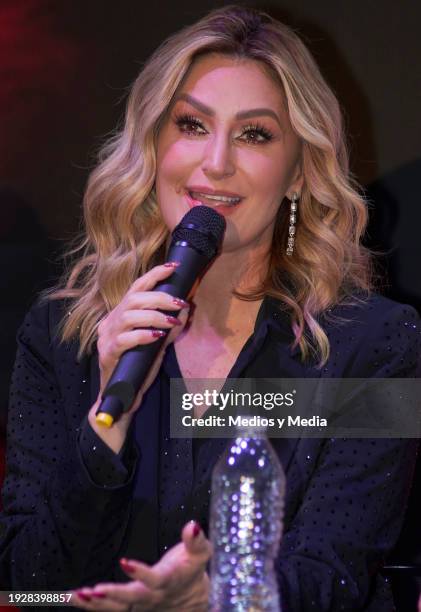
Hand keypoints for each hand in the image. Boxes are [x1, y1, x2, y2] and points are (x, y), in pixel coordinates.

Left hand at [71, 521, 211, 610]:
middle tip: (92, 590)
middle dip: (112, 595)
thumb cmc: (192, 571)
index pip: (155, 578)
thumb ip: (196, 541)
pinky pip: (109, 610)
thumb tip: (192, 525)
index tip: (124, 562)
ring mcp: (140, 607)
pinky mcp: (131, 610)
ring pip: (116, 609)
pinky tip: (73, 598)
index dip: (141, 572)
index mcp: (168, 581)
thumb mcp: (200, 554)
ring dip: (94, 604)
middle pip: (131, 599)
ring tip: (75, 595)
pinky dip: (90, 606)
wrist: (196, 601)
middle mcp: (152, 597)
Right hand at [89, 262, 188, 452]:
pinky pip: (125, 339)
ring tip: (172, 322)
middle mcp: (110, 322)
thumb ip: (169, 326)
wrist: (121, 397)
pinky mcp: (108, 354)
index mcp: (120, 315)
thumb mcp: (158, 343)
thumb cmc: (138, 368)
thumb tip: (186, 307)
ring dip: (155, 315)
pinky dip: (143, 335)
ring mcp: (106, 338)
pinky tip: (157, 337)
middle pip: (133, 298)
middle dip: (160, 297)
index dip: (154, 275)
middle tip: (179, 302)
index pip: (135, 288)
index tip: (173, 267)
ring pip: (129, 315)